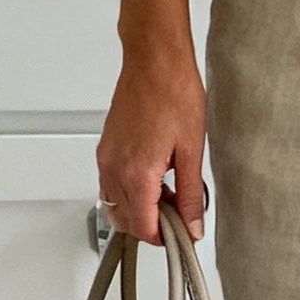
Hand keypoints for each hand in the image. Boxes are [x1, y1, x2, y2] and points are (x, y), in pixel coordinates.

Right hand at [96, 46, 206, 246]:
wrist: (155, 61)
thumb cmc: (174, 93)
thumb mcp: (192, 150)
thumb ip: (191, 194)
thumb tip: (193, 224)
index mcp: (137, 173)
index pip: (142, 227)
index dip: (163, 238)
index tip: (182, 234)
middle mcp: (114, 168)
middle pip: (125, 221)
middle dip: (151, 225)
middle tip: (179, 213)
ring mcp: (107, 158)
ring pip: (115, 205)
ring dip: (140, 209)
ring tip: (170, 192)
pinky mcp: (106, 148)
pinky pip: (111, 185)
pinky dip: (130, 192)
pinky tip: (155, 177)